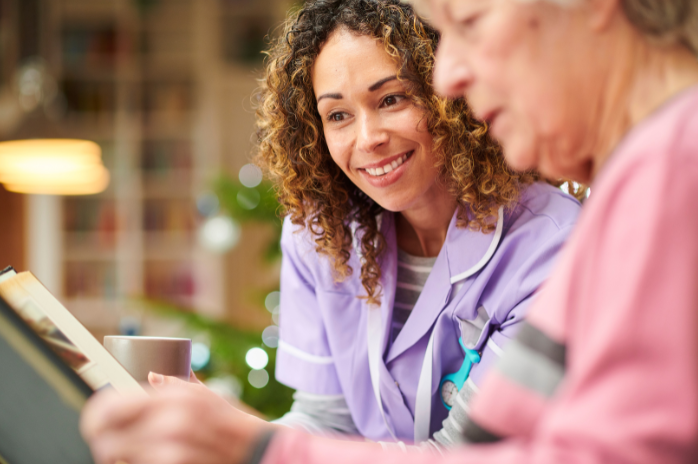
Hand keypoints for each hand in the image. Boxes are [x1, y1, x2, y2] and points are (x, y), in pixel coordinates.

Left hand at [81, 374, 269, 463]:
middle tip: (106, 441)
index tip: (95, 419)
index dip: (95, 414)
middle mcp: (170, 423)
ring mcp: (170, 452)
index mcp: (175, 397)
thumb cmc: (230, 423)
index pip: (111, 405)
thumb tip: (151, 375)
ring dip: (116, 457)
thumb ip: (176, 385)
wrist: (257, 452)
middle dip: (102, 440)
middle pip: (105, 436)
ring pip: (116, 459)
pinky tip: (143, 460)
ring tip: (125, 454)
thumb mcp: (206, 395)